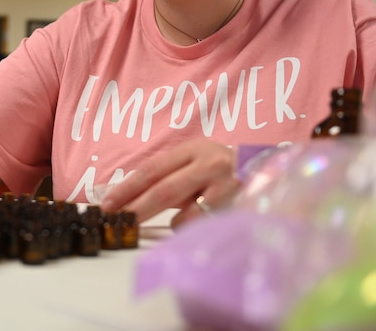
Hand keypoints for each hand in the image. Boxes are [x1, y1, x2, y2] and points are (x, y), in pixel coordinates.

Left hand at [100, 138, 239, 227]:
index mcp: (191, 150)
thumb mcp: (195, 164)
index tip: (108, 203)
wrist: (266, 170)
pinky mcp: (236, 203)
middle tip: (118, 220)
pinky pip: (203, 221)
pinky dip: (187, 226)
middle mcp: (207, 163)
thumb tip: (131, 198)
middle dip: (137, 207)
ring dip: (164, 221)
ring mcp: (223, 183)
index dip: (127, 187)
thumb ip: (169, 177)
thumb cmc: (221, 170)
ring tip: (148, 225)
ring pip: (184, 209)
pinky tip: (183, 225)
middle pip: (164, 189)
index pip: (152, 169)